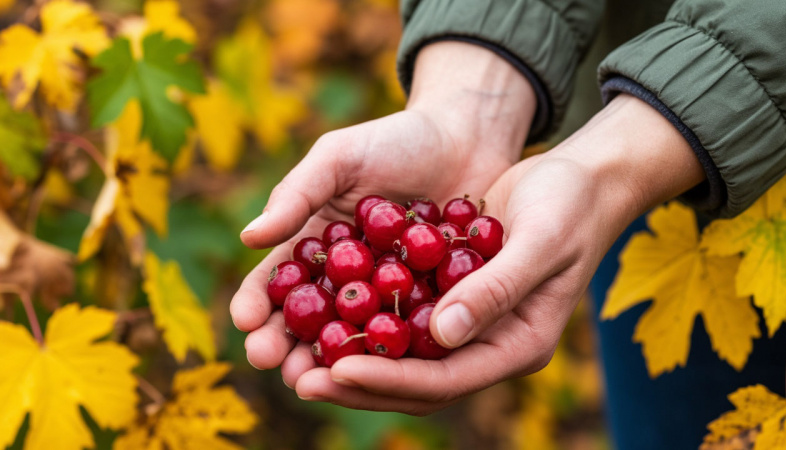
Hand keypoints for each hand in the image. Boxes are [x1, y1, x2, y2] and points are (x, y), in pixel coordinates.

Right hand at [230, 42, 535, 369]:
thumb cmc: (395, 140)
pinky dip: (394, 351)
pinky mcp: (430, 303)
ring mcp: (387, 294)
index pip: (276, 280)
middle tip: (276, 366)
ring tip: (314, 380)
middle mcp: (345, 277)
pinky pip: (409, 330)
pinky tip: (383, 368)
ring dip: (330, 360)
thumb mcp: (340, 159)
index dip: (256, 303)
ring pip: (354, 335)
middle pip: (308, 320)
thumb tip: (248, 238)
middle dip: (286, 345)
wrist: (466, 137)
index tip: (244, 322)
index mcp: (314, 244)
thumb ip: (298, 195)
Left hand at [284, 94, 705, 414]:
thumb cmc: (570, 206)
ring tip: (295, 356)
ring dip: (351, 356)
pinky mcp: (448, 293)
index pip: (446, 380)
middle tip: (297, 378)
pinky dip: (363, 316)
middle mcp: (487, 344)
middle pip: (415, 380)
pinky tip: (321, 309)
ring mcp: (467, 322)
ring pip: (401, 354)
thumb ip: (496, 290)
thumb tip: (441, 336)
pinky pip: (400, 315)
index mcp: (517, 345)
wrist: (577, 179)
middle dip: (357, 382)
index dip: (391, 379)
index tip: (340, 371)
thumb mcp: (540, 241)